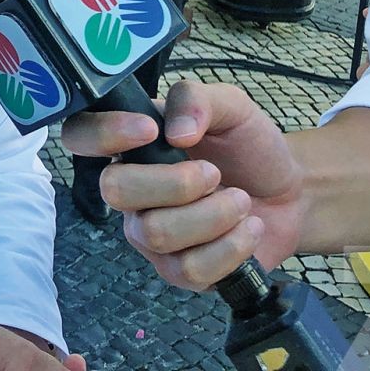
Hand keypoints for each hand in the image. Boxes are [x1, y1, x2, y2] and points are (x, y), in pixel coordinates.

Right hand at [60, 80, 304, 291]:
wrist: (289, 193)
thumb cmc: (249, 146)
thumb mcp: (231, 106)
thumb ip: (197, 99)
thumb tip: (176, 132)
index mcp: (132, 144)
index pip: (80, 135)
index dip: (103, 134)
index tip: (150, 131)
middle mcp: (130, 190)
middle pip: (113, 190)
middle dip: (174, 183)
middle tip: (214, 173)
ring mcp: (149, 234)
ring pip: (156, 234)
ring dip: (212, 215)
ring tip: (241, 201)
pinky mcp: (177, 270)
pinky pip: (189, 269)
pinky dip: (230, 247)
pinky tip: (247, 228)